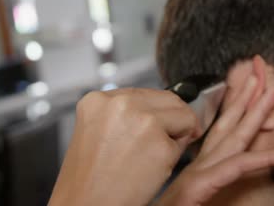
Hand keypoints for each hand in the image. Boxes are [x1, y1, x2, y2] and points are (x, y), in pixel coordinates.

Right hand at [48, 88, 202, 205]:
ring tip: (150, 157)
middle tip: (162, 143)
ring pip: (183, 116)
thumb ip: (127, 115)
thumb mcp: (98, 132)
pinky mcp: (160, 142)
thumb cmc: (90, 180)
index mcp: (98, 100)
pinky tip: (151, 169)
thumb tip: (166, 108)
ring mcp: (143, 120)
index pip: (146, 93)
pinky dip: (173, 157)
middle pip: (170, 99)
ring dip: (175, 136)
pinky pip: (183, 142)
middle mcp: (121, 103)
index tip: (154, 127)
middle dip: (173, 120)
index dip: (156, 113)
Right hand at [156, 76, 273, 205]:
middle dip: (246, 96)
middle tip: (262, 71)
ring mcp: (198, 173)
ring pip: (234, 136)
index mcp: (197, 166)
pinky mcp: (200, 186)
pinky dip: (267, 158)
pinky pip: (239, 168)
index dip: (237, 105)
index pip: (220, 129)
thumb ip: (206, 179)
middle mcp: (198, 164)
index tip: (252, 85)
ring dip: (256, 112)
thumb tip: (221, 170)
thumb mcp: (191, 193)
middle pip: (227, 123)